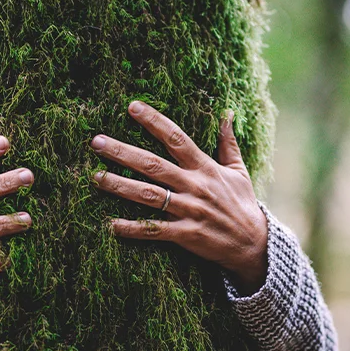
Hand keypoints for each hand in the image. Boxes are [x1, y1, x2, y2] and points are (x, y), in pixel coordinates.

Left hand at [90, 101, 267, 294]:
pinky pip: (155, 230)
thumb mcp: (238, 170)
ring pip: (149, 196)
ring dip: (121, 186)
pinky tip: (112, 224)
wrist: (253, 244)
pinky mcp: (186, 235)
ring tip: (96, 177)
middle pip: (154, 165)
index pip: (176, 138)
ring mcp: (189, 211)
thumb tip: (226, 113)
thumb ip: (228, 143)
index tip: (132, 106)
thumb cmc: (242, 204)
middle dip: (123, 152)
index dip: (154, 121)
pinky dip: (133, 228)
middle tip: (97, 142)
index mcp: (205, 168)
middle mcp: (195, 186)